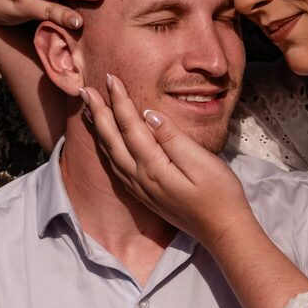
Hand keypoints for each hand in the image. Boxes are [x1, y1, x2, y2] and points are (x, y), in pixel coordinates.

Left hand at [81, 79, 254, 249]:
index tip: (109, 78)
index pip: (130, 126)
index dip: (119, 101)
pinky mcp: (146, 196)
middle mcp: (140, 178)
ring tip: (88, 110)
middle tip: (84, 89)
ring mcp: (141, 189)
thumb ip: (173, 138)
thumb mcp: (202, 162)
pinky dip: (107, 150)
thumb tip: (149, 114)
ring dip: (99, 130)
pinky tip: (106, 143)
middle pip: (113, 139)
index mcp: (153, 166)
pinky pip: (117, 168)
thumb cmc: (220, 194)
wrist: (223, 230)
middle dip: (99, 112)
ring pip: (111, 154)